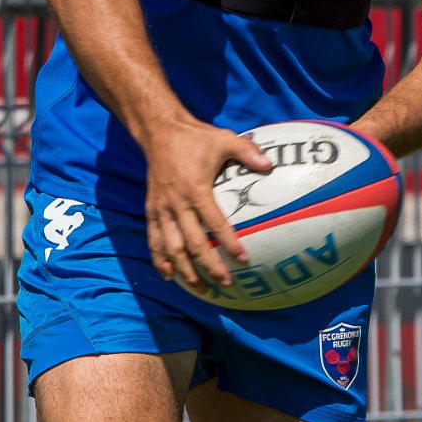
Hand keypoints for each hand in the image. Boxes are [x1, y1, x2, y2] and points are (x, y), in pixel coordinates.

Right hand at [140, 119, 270, 288]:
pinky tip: (169, 276)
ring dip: (184, 271)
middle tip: (225, 283)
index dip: (229, 243)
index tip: (244, 260)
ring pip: (171, 248)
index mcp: (196, 189)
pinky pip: (154, 240)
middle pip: (192, 244)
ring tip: (200, 289)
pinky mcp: (151, 210)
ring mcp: (162, 209)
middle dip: (208, 267)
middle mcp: (177, 203)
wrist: (159, 132)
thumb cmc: (195, 137)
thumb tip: (270, 165)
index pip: (215, 223)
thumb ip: (247, 152)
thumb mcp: (224, 139)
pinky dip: (160, 260)